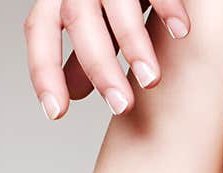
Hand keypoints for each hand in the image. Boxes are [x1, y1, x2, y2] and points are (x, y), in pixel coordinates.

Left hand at [24, 0, 191, 119]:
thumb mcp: (93, 17)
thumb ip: (83, 52)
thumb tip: (73, 92)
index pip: (42, 31)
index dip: (44, 70)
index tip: (56, 112)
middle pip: (80, 23)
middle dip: (100, 67)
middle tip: (122, 106)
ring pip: (116, 6)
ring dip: (133, 45)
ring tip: (151, 81)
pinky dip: (168, 8)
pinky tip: (181, 34)